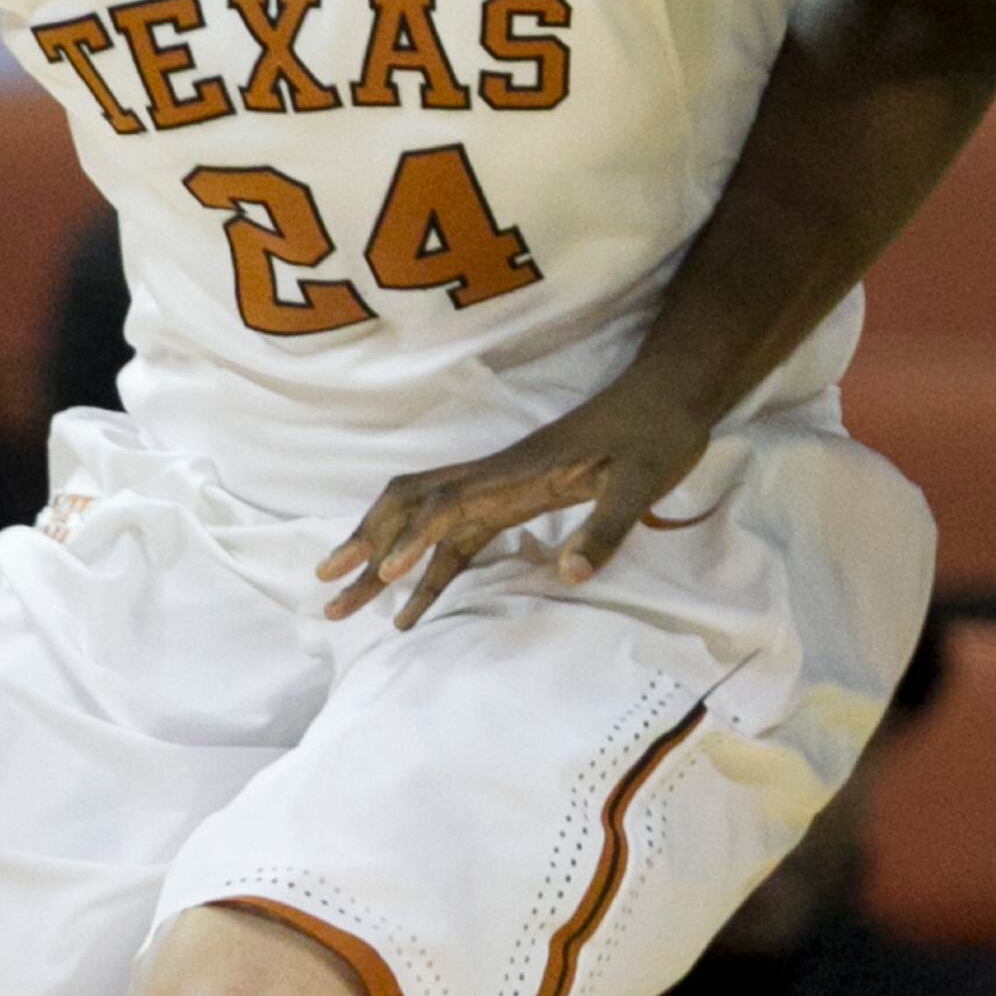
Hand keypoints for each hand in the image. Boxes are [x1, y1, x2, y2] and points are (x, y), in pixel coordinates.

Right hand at [318, 373, 714, 628]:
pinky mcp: (511, 495)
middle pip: (411, 509)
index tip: (385, 573)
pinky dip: (425, 564)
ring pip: (421, 519)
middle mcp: (494, 476)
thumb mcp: (641, 483)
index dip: (414, 537)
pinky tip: (413, 598)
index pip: (448, 505)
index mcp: (517, 473)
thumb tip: (571, 575)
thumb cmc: (656, 435)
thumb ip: (606, 528)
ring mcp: (498, 485)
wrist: (666, 396)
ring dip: (380, 556)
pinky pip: (454, 532)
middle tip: (329, 595)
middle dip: (366, 550)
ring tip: (348, 599)